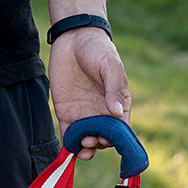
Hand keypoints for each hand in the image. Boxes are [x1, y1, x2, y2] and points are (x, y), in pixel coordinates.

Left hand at [48, 27, 131, 160]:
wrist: (72, 38)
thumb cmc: (97, 50)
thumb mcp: (110, 66)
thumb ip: (114, 89)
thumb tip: (117, 113)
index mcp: (119, 105)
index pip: (120, 129)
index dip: (115, 138)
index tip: (107, 138)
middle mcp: (103, 114)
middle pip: (103, 139)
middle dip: (99, 144)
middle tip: (91, 139)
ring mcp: (85, 116)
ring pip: (87, 142)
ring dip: (86, 149)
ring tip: (83, 147)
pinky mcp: (67, 115)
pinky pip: (70, 136)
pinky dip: (71, 145)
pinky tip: (71, 147)